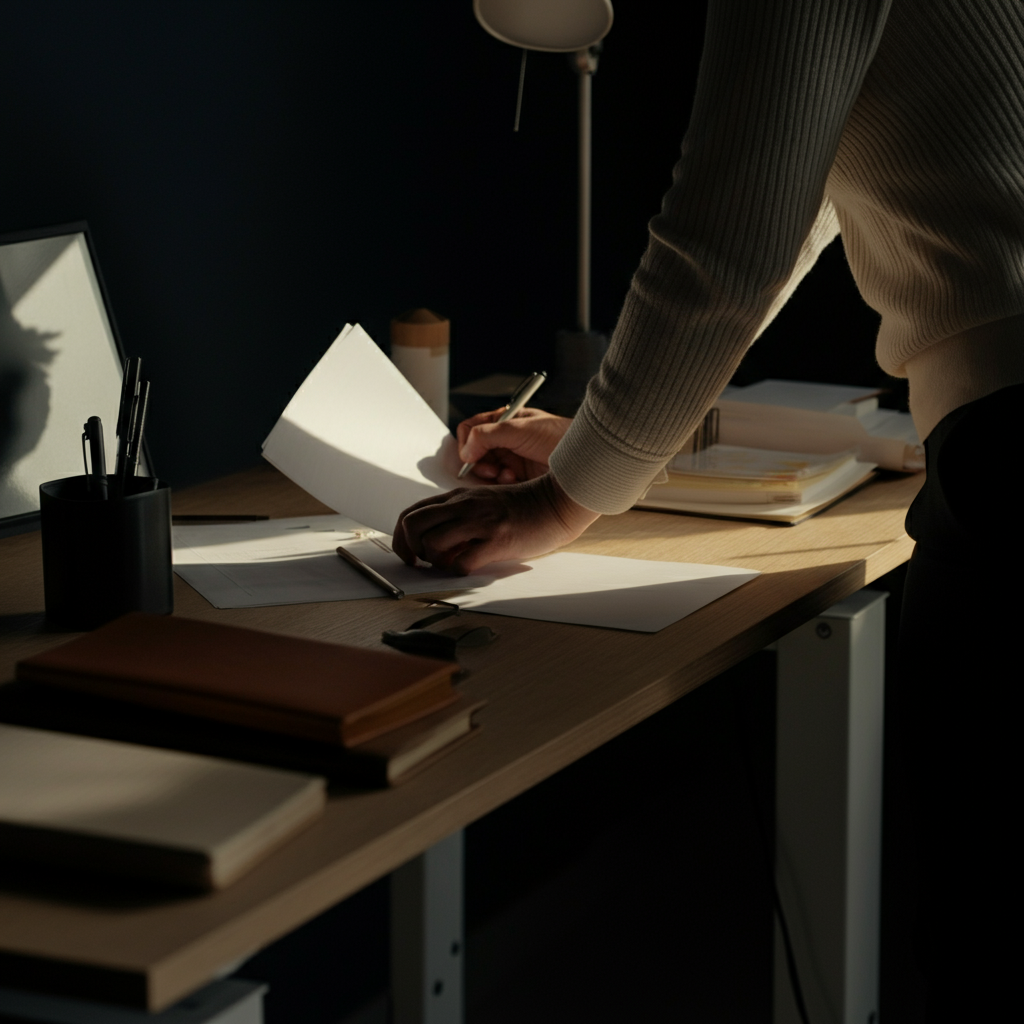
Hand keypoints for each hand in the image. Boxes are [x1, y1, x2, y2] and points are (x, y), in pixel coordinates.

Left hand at [393, 474, 599, 572]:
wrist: (555, 502)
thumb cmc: (522, 507)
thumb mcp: (483, 502)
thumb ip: (459, 514)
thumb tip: (434, 540)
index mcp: (458, 497)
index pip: (411, 513)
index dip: (400, 536)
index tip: (408, 552)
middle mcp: (464, 506)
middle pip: (412, 525)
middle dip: (408, 549)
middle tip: (421, 562)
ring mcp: (480, 522)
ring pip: (431, 543)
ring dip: (433, 562)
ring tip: (448, 564)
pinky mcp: (497, 540)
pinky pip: (461, 562)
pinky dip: (457, 572)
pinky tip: (469, 568)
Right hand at [457, 407, 571, 483]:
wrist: (584, 460)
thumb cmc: (559, 436)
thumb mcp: (520, 429)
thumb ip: (487, 435)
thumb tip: (465, 450)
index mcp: (504, 422)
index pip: (471, 429)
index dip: (467, 442)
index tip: (470, 456)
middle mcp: (506, 440)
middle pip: (475, 453)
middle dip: (479, 463)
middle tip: (489, 470)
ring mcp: (512, 460)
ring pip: (485, 471)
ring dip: (492, 475)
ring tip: (506, 475)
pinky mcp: (519, 478)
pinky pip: (498, 484)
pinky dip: (502, 484)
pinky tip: (515, 481)